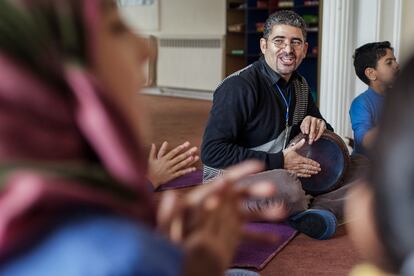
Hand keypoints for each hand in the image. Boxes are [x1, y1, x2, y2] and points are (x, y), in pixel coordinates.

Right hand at [147, 141, 198, 188]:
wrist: (149, 180)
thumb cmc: (150, 169)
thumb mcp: (150, 159)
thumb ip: (153, 151)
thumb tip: (153, 144)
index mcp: (163, 159)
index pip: (173, 152)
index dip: (180, 148)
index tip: (185, 144)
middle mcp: (168, 164)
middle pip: (179, 157)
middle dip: (187, 153)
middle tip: (194, 149)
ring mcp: (171, 170)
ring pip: (181, 165)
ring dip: (188, 161)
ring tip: (194, 157)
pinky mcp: (172, 176)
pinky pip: (181, 173)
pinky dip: (187, 171)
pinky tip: (193, 169)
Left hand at [157, 161, 285, 275]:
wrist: (176, 257)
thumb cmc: (168, 239)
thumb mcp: (165, 228)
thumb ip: (169, 213)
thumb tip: (172, 196)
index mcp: (202, 198)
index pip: (222, 180)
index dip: (240, 170)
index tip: (259, 164)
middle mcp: (217, 206)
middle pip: (238, 194)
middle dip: (256, 190)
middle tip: (273, 190)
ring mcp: (224, 220)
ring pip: (247, 213)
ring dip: (264, 212)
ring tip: (282, 213)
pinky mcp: (229, 235)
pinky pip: (247, 233)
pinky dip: (260, 236)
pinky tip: (275, 239)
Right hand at [283, 138, 320, 177]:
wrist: (277, 161)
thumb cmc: (284, 155)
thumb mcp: (291, 148)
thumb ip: (298, 145)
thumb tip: (303, 140)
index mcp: (299, 159)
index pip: (308, 161)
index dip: (314, 163)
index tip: (318, 165)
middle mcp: (298, 165)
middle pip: (308, 167)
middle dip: (314, 168)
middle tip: (319, 169)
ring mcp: (296, 169)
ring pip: (305, 171)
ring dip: (311, 172)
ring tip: (316, 172)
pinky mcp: (293, 172)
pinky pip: (301, 174)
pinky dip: (305, 175)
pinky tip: (308, 175)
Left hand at [300, 116, 325, 143]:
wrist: (313, 124)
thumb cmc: (308, 125)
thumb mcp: (303, 126)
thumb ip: (303, 128)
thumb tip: (304, 132)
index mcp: (308, 118)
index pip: (307, 122)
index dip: (306, 128)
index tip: (306, 133)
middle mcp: (314, 119)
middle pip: (313, 126)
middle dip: (311, 133)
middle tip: (310, 138)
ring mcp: (319, 121)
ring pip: (317, 129)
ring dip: (315, 135)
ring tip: (312, 140)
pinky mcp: (323, 124)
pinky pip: (321, 130)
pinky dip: (319, 135)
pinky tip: (316, 138)